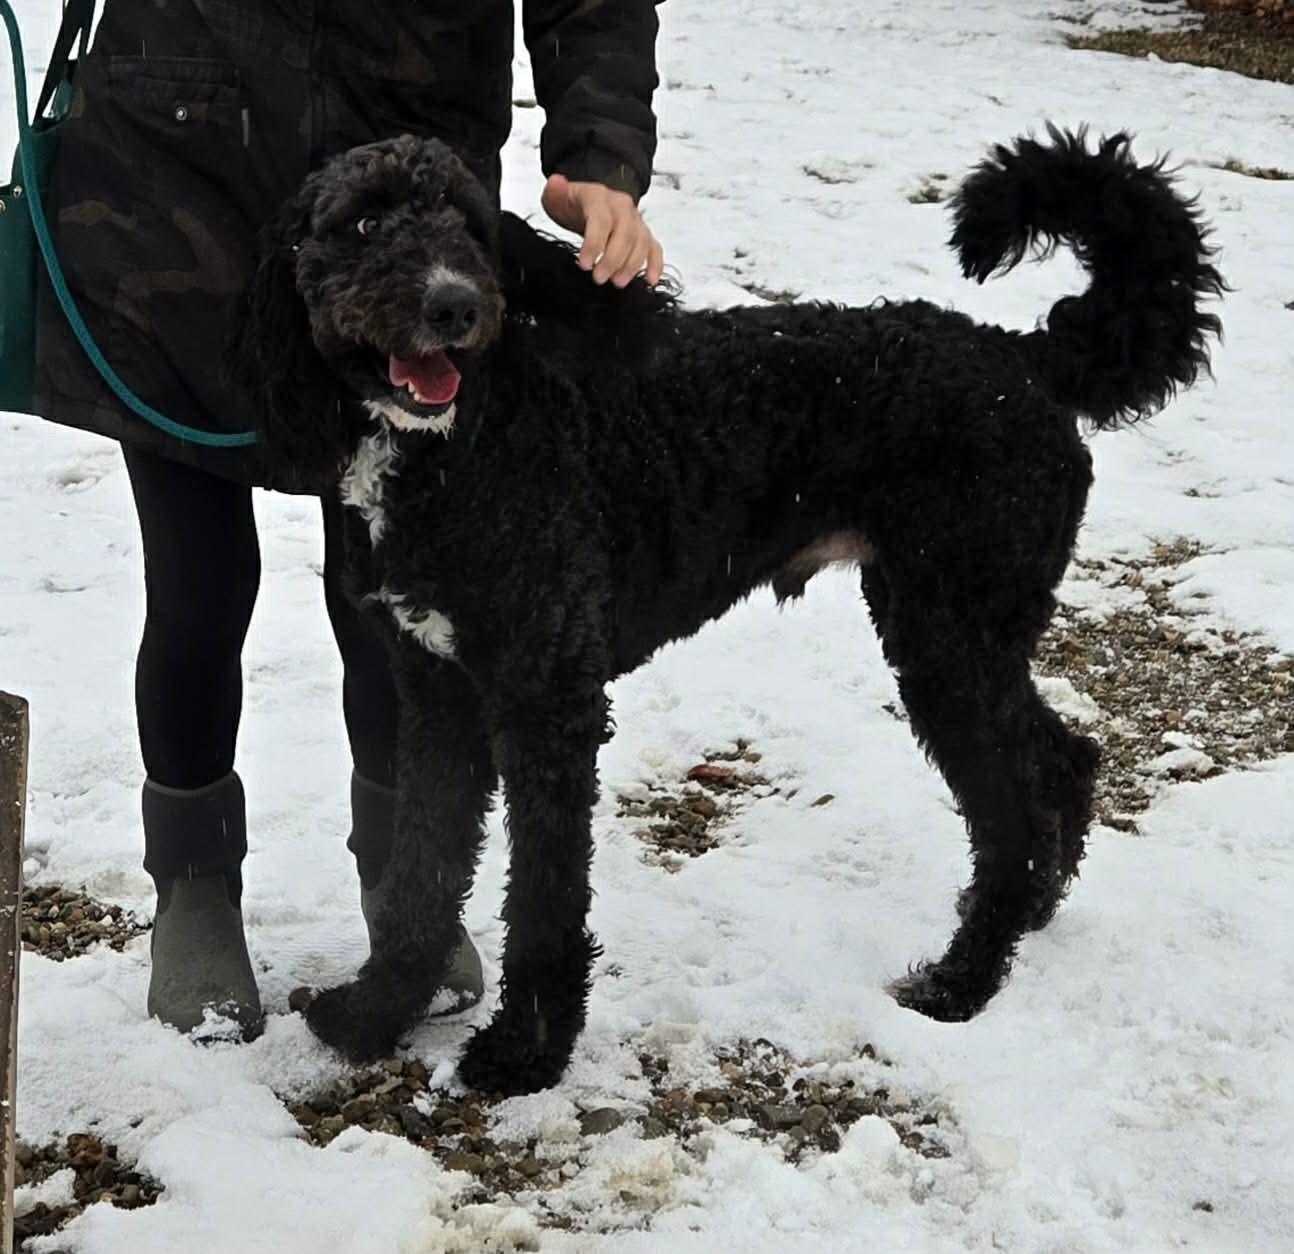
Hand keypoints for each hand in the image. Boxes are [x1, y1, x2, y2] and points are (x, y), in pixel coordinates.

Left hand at [541, 174, 664, 287]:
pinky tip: (650, 280)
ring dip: (632, 265)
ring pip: (641, 242)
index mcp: (600, 197)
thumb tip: (555, 183)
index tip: (584, 265)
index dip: (594, 244)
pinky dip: (655, 264)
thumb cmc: (573, 205)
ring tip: (617, 282)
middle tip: (599, 278)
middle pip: (625, 234)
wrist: (590, 202)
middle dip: (613, 259)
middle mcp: (622, 207)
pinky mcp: (643, 234)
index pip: (601, 220)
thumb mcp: (557, 197)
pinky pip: (654, 248)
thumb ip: (555, 192)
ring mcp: (635, 221)